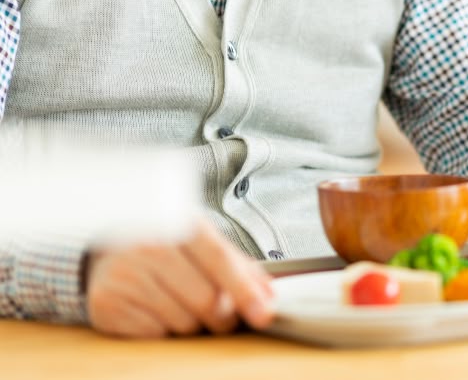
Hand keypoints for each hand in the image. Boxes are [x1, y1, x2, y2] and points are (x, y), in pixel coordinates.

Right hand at [86, 220, 273, 338]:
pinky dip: (165, 330)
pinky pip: (155, 334)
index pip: (220, 260)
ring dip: (193, 324)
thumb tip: (269, 297)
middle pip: (206, 300)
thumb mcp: (203, 243)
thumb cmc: (164, 247)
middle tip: (221, 314)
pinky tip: (156, 310)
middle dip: (223, 316)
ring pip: (183, 322)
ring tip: (181, 304)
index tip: (263, 314)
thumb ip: (240, 267)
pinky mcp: (107, 304)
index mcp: (181, 225)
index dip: (245, 290)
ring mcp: (125, 275)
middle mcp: (150, 246)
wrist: (106, 249)